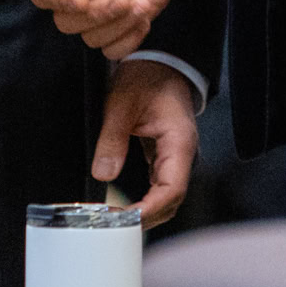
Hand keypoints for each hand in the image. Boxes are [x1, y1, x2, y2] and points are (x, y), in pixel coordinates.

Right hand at [31, 0, 189, 57]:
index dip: (55, 0)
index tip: (81, 0)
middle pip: (66, 22)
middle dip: (95, 16)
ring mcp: (97, 10)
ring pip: (91, 38)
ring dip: (117, 27)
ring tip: (141, 4)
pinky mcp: (120, 24)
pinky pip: (113, 49)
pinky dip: (128, 41)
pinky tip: (144, 17)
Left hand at [95, 59, 198, 224]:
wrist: (159, 60)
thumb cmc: (146, 76)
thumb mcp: (122, 103)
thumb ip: (112, 139)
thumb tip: (103, 174)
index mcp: (179, 142)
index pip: (172, 189)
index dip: (150, 209)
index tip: (126, 219)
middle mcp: (182, 154)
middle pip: (172, 200)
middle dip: (146, 217)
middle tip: (114, 226)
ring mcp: (175, 156)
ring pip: (167, 196)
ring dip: (145, 211)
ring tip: (116, 219)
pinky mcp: (165, 155)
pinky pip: (159, 185)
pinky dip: (145, 199)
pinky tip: (125, 205)